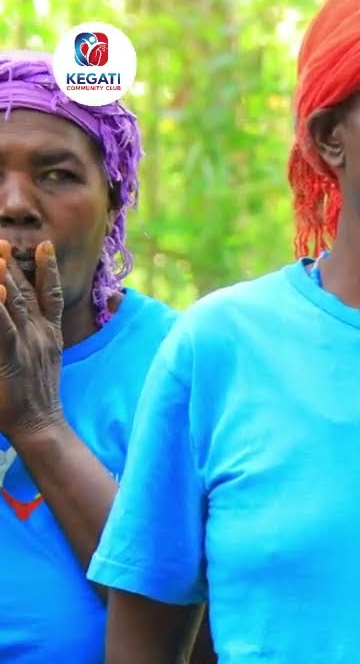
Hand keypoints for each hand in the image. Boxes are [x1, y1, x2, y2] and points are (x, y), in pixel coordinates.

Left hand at [0, 240, 64, 440]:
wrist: (41, 424)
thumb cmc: (34, 397)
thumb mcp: (44, 361)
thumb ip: (38, 338)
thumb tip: (25, 316)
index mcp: (49, 333)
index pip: (48, 293)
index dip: (44, 268)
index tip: (42, 246)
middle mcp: (39, 332)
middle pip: (24, 290)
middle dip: (12, 263)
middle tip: (3, 239)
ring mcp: (27, 342)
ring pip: (12, 301)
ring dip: (4, 274)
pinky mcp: (11, 356)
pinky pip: (3, 327)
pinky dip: (0, 306)